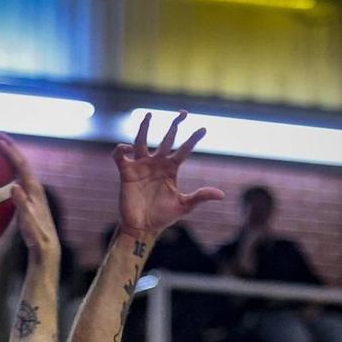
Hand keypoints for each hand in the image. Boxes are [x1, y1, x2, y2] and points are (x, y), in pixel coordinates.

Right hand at [0, 135, 60, 267]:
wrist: (46, 246)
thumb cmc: (37, 236)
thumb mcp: (29, 222)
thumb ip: (22, 205)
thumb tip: (14, 187)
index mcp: (34, 190)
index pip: (22, 165)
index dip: (11, 152)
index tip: (0, 140)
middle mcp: (34, 188)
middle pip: (22, 163)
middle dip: (11, 148)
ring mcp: (32, 193)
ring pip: (20, 170)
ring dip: (11, 158)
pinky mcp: (28, 199)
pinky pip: (17, 179)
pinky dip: (9, 171)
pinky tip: (0, 174)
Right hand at [114, 112, 221, 239]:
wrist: (142, 228)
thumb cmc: (162, 217)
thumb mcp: (184, 206)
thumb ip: (200, 197)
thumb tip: (221, 195)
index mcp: (171, 169)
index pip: (184, 150)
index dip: (193, 139)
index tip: (204, 129)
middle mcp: (157, 164)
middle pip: (166, 138)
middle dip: (174, 125)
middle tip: (183, 113)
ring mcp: (141, 166)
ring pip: (141, 141)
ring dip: (144, 127)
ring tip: (149, 114)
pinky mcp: (126, 172)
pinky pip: (120, 155)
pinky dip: (121, 149)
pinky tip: (127, 148)